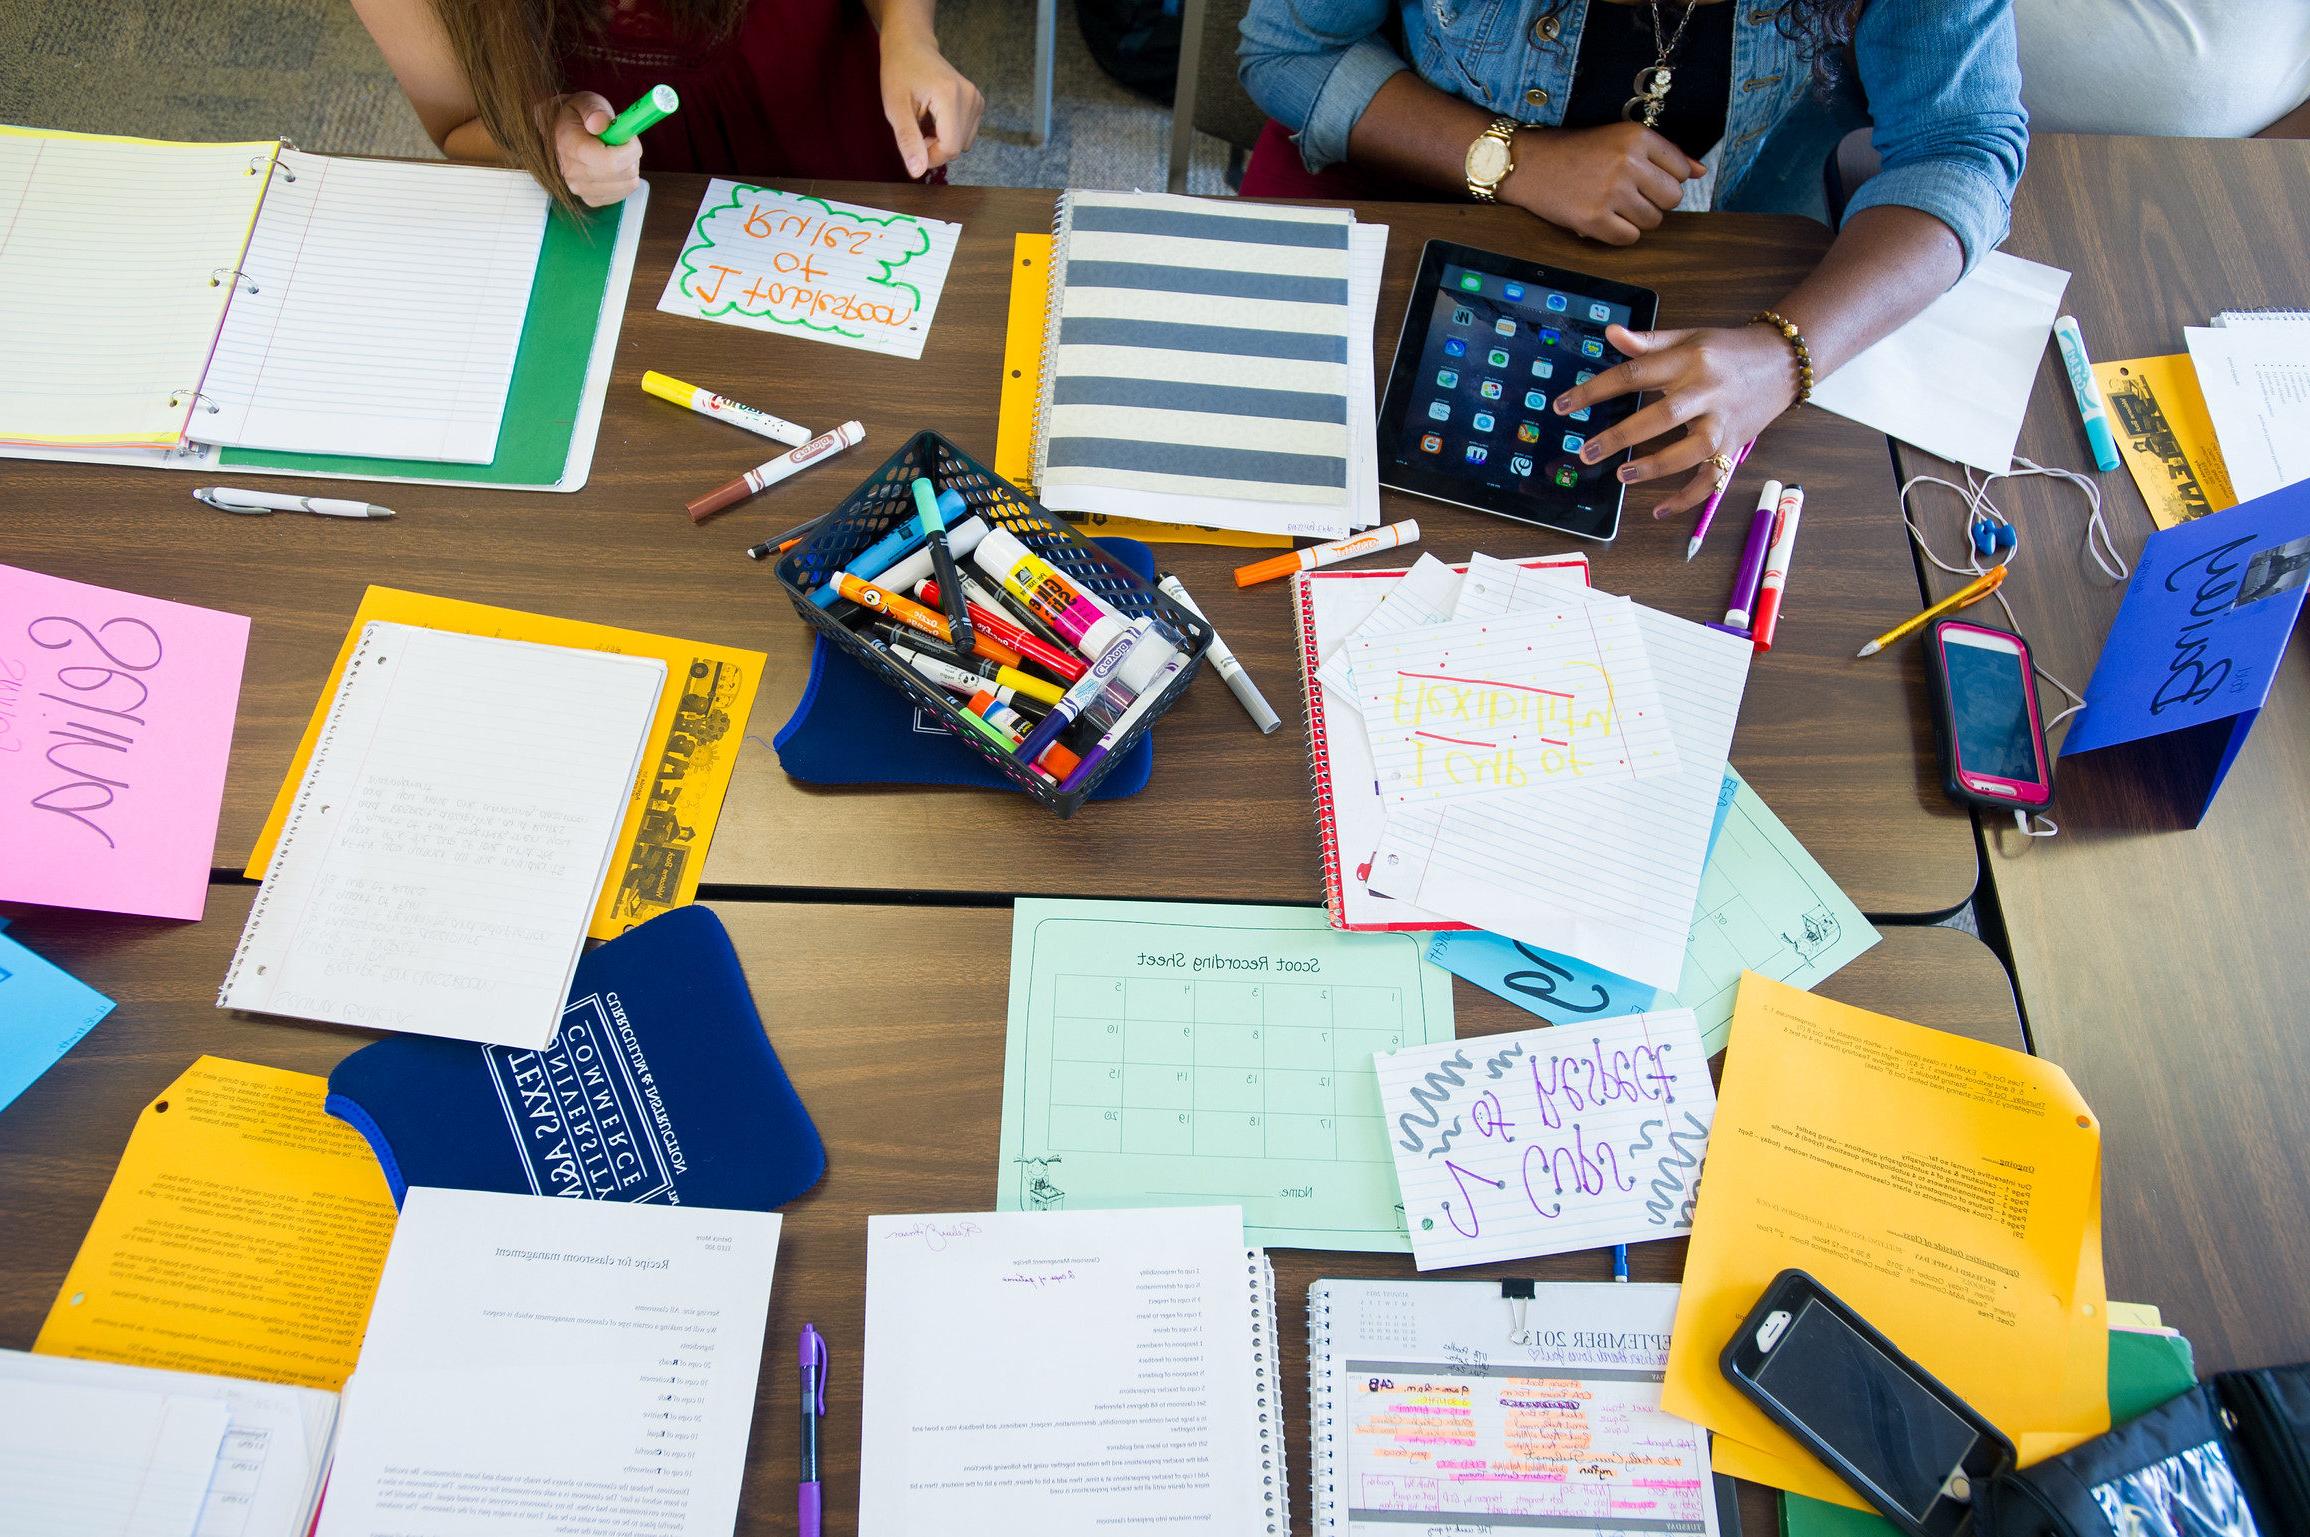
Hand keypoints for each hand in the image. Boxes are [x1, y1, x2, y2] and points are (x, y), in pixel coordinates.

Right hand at [549, 92, 642, 205]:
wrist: (556, 133)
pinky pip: (623, 194)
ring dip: (630, 167)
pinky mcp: (590, 199)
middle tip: (621, 140)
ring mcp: (580, 189)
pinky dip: (625, 179)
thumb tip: (600, 124)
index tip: (628, 134)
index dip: (630, 149)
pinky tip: (613, 166)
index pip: (611, 162)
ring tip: (616, 152)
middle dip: (632, 155)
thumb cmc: (574, 116)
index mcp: (569, 146)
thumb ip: (593, 110)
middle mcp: (572, 173)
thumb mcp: (583, 101)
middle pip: (623, 174)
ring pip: (627, 185)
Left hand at [880, 27, 983, 177]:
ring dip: (942, 141)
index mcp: (950, 96)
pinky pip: (966, 133)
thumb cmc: (899, 72)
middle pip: (957, 147)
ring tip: (925, 120)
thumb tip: (918, 171)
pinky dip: (949, 133)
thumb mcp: (895, 108)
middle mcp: (970, 97)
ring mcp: (976, 99)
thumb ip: (908, 140)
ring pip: (962, 143)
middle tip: (916, 127)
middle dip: (935, 147)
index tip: (912, 145)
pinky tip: (935, 117)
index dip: (931, 156)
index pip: (951, 148)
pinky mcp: (977, 102)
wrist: (911, 46)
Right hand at [1502, 123, 1702, 245]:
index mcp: (1637, 137)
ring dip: (1637, 219)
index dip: (1665, 179)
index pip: (1682, 171)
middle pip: (1672, 198)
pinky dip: (1619, 234)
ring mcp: (1611, 193)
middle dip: (1655, 201)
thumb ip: (1664, 154)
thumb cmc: (1575, 151)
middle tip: (1629, 195)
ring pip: (1653, 221)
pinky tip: (1603, 219)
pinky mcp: (1594, 219)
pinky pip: (1629, 238)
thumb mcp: (1620, 139)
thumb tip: (1701, 171)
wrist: (1528, 164)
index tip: (1644, 179)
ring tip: (1613, 206)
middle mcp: (1628, 162)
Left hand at [1552, 322, 1800, 518]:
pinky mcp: (1734, 445)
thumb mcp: (1688, 337)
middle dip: (1622, 436)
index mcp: (1689, 360)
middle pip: (1661, 416)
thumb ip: (1648, 342)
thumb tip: (1610, 333)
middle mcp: (1707, 391)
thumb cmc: (1727, 350)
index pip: (1634, 374)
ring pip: (1690, 451)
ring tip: (1621, 475)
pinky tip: (1659, 508)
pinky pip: (1711, 479)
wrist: (1783, 361)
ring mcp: (1723, 422)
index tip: (1564, 405)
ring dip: (1655, 467)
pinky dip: (1687, 498)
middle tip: (1587, 451)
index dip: (1596, 390)